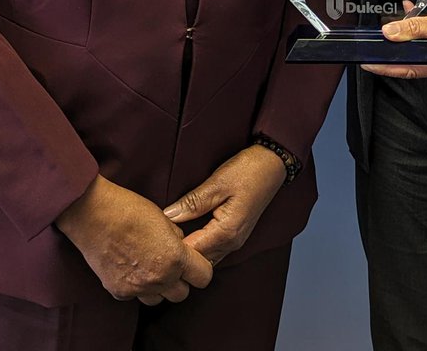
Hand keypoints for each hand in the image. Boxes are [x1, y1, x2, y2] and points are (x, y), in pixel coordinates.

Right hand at [55, 175, 212, 304]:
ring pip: (159, 299)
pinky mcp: (119, 292)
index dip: (200, 268)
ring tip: (149, 265)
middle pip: (182, 294)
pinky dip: (136, 286)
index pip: (203, 277)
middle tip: (170, 263)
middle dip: (180, 280)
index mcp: (175, 257)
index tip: (193, 261)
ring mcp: (138, 288)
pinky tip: (130, 266)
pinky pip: (136, 295)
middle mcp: (159, 278)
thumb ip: (176, 238)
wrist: (93, 214)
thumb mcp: (163, 218)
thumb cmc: (129, 209)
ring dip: (159, 287)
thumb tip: (180, 245)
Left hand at [163, 145, 286, 264]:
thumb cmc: (248, 170)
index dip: (172, 249)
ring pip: (205, 258)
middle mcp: (232, 243)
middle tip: (156, 241)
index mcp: (227, 232)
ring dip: (188, 252)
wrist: (273, 164)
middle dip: (177, 254)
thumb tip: (168, 216)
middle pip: (198, 262)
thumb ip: (193, 202)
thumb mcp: (217, 183)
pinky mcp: (235, 235)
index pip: (192, 254)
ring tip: (167, 238)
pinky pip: (212, 250)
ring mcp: (235, 241)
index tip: (154, 239)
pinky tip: (184, 234)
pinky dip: (198, 246)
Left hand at [362, 0, 426, 84]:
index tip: (369, 62)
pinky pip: (420, 47)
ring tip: (397, 22)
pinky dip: (413, 32)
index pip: (408, 70)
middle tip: (379, 37)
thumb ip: (412, 28)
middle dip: (394, 48)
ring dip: (405, 36)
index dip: (386, 66)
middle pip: (409, 62)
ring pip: (414, 53)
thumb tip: (390, 33)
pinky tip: (410, 16)